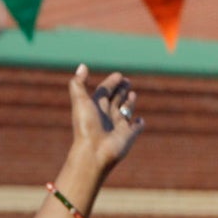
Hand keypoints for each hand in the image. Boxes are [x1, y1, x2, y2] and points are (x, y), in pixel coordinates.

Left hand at [63, 66, 144, 190]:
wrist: (94, 151)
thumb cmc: (86, 126)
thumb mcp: (80, 101)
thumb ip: (79, 83)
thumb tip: (82, 66)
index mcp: (96, 107)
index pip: (104, 91)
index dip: (111, 83)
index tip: (118, 75)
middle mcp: (107, 115)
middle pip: (115, 99)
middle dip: (121, 90)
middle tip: (127, 81)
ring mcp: (119, 125)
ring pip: (125, 110)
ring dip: (129, 102)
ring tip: (132, 94)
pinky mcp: (130, 134)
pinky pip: (136, 127)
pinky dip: (139, 123)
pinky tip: (139, 120)